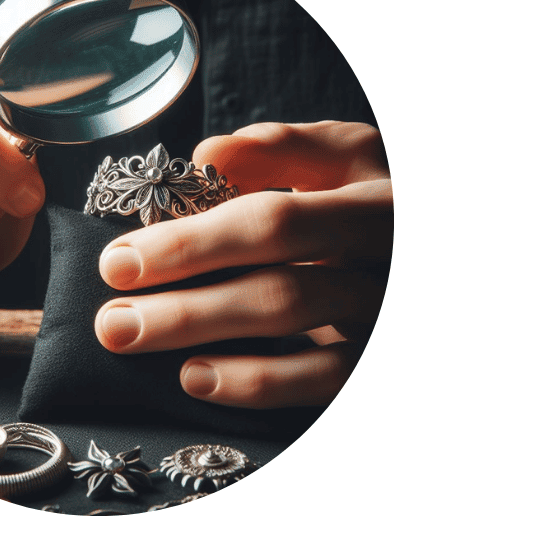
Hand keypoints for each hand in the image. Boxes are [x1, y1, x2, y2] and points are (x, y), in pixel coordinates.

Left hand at [94, 121, 390, 407]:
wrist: (419, 248)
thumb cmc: (370, 200)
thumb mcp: (342, 157)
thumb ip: (278, 149)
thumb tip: (206, 154)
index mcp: (372, 196)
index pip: (275, 222)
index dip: (193, 243)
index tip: (121, 259)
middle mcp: (389, 258)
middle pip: (280, 285)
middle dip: (185, 302)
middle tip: (113, 319)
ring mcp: (386, 313)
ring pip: (294, 333)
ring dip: (204, 336)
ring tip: (134, 338)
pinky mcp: (378, 360)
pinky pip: (320, 381)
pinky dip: (256, 382)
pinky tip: (195, 376)